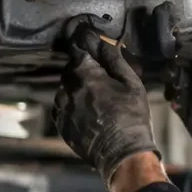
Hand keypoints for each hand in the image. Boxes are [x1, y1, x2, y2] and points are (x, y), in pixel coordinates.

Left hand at [52, 22, 160, 184]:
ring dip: (79, 87)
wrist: (122, 154)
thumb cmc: (131, 117)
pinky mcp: (60, 122)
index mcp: (84, 72)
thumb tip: (103, 40)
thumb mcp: (131, 83)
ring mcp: (61, 106)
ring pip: (67, 86)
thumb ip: (113, 58)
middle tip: (104, 78)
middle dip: (86, 67)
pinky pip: (63, 105)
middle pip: (72, 66)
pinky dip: (74, 104)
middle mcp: (66, 86)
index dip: (84, 39)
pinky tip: (90, 113)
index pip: (77, 45)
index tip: (90, 37)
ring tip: (99, 100)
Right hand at [166, 31, 191, 163]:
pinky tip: (178, 101)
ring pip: (172, 74)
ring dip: (174, 80)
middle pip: (180, 59)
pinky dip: (171, 94)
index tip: (179, 44)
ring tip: (180, 88)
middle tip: (181, 68)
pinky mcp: (178, 100)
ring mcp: (187, 87)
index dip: (187, 45)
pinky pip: (169, 91)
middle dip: (179, 63)